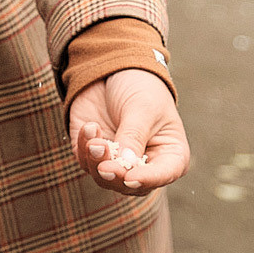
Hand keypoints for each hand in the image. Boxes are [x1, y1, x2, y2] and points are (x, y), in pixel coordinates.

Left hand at [67, 68, 189, 196]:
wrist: (113, 67)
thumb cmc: (141, 87)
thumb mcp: (142, 108)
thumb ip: (133, 136)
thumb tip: (125, 164)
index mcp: (169, 154)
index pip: (162, 175)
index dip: (147, 179)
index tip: (130, 177)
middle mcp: (144, 164)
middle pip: (130, 185)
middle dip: (115, 175)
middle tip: (105, 165)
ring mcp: (116, 161)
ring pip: (105, 178)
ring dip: (97, 161)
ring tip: (94, 137)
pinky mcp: (93, 153)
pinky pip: (85, 161)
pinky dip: (84, 147)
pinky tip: (89, 126)